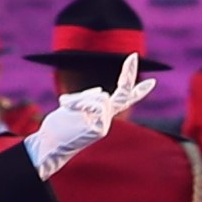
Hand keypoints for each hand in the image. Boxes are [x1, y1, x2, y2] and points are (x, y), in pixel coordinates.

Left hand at [27, 66, 151, 175]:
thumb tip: (100, 89)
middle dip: (129, 74)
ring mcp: (104, 124)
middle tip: (134, 56)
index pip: (123, 100)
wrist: (48, 145)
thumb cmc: (58, 127)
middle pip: (124, 95)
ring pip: (99, 96)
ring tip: (66, 106)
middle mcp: (106, 118)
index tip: (152, 82)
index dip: (138, 90)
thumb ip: (87, 98)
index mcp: (102, 113)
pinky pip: (94, 105)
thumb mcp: (73, 106)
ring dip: (80, 98)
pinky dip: (78, 102)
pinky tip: (67, 107)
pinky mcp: (99, 129)